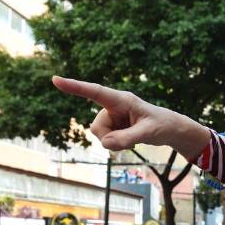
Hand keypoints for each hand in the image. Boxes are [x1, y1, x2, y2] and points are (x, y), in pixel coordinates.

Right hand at [52, 78, 206, 155]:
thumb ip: (127, 138)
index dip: (75, 87)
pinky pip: (105, 140)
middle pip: (97, 127)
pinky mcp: (112, 126)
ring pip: (100, 135)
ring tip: (133, 138)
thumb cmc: (161, 125)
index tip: (56, 80)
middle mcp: (113, 106)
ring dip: (114, 142)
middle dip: (110, 138)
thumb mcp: (148, 133)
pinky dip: (116, 145)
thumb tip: (105, 144)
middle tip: (132, 139)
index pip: (94, 92)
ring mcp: (111, 117)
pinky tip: (129, 140)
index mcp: (121, 99)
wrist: (169, 129)